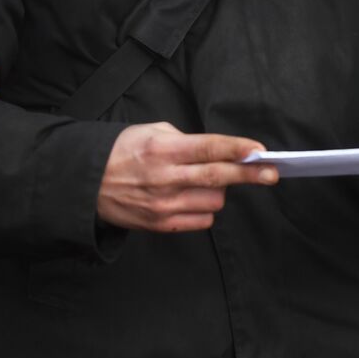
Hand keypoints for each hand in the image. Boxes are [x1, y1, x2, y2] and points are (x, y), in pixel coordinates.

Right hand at [96, 122, 277, 232]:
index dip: (236, 149)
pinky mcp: (161, 225)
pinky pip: (202, 220)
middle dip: (250, 174)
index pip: (209, 148)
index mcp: (163, 150)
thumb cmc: (122, 152)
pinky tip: (189, 198)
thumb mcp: (150, 132)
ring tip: (199, 181)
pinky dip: (204, 210)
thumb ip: (184, 140)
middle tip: (272, 173)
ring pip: (215, 201)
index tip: (258, 150)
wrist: (86, 186)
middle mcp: (165, 178)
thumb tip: (216, 151)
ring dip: (217, 191)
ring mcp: (164, 205)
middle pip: (219, 177)